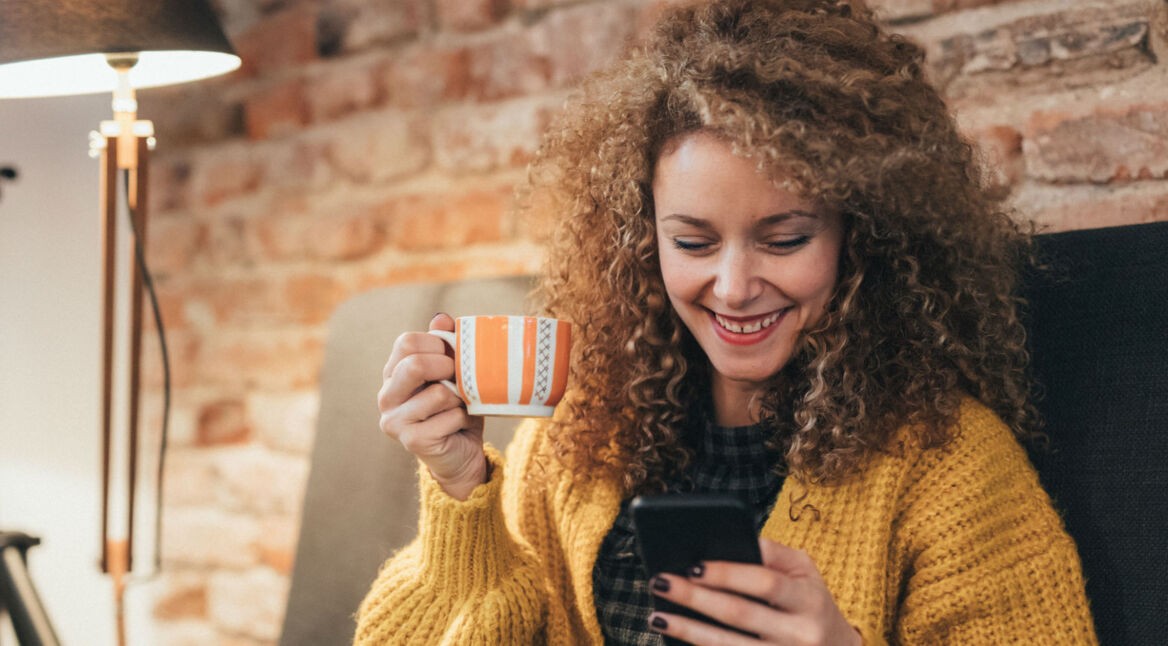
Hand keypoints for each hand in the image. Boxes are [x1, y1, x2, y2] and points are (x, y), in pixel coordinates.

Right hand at [378, 313, 486, 499]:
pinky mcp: (411, 440)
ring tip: (458, 407)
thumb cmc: (456, 408)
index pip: (406, 342)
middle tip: (460, 377)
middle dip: (447, 367)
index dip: (437, 344)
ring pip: (439, 393)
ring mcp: (394, 420)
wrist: (462, 453)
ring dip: (460, 399)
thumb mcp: (453, 372)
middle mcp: (386, 396)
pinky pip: (450, 417)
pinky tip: (458, 426)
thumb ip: (445, 344)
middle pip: (414, 365)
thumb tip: (441, 318)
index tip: (453, 355)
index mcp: (392, 373)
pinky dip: (463, 419)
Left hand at [647, 538, 861, 644]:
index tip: (693, 565)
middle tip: (661, 580)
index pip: (765, 583)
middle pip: (739, 615)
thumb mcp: (805, 571)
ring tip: (657, 614)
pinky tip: (676, 637)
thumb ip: (772, 553)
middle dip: (695, 598)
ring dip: (687, 630)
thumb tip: (725, 538)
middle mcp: (801, 634)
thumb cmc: (811, 601)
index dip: (728, 574)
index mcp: (810, 599)